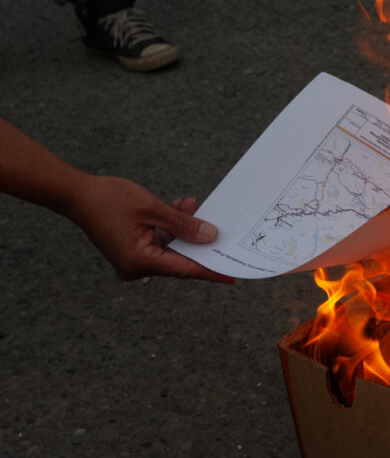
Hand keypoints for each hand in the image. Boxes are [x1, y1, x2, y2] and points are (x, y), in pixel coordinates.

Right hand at [68, 175, 234, 283]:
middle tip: (218, 227)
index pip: (185, 269)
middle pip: (179, 259)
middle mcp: (135, 268)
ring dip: (182, 229)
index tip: (231, 276)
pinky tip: (178, 209)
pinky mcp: (130, 252)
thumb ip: (184, 225)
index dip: (211, 271)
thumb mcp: (153, 209)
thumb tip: (210, 236)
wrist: (76, 194)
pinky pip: (158, 244)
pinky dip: (169, 230)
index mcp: (140, 261)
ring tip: (189, 205)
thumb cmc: (110, 199)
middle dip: (197, 240)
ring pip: (169, 249)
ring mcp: (132, 262)